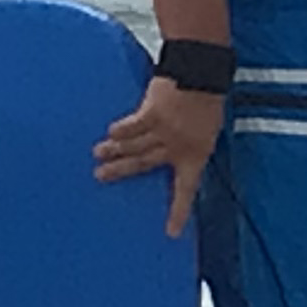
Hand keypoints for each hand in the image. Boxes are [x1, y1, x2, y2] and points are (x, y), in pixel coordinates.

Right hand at [94, 77, 225, 237]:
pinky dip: (121, 130)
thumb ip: (190, 144)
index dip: (178, 212)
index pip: (186, 190)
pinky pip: (131, 126)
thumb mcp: (207, 129)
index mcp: (196, 154)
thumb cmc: (208, 99)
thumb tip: (171, 152)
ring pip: (133, 145)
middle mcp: (176, 147)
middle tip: (100, 177)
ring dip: (114, 150)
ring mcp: (163, 131)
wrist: (204, 73)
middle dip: (121, 172)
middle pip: (143, 164)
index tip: (171, 232)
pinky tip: (110, 133)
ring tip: (98, 155)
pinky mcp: (152, 113)